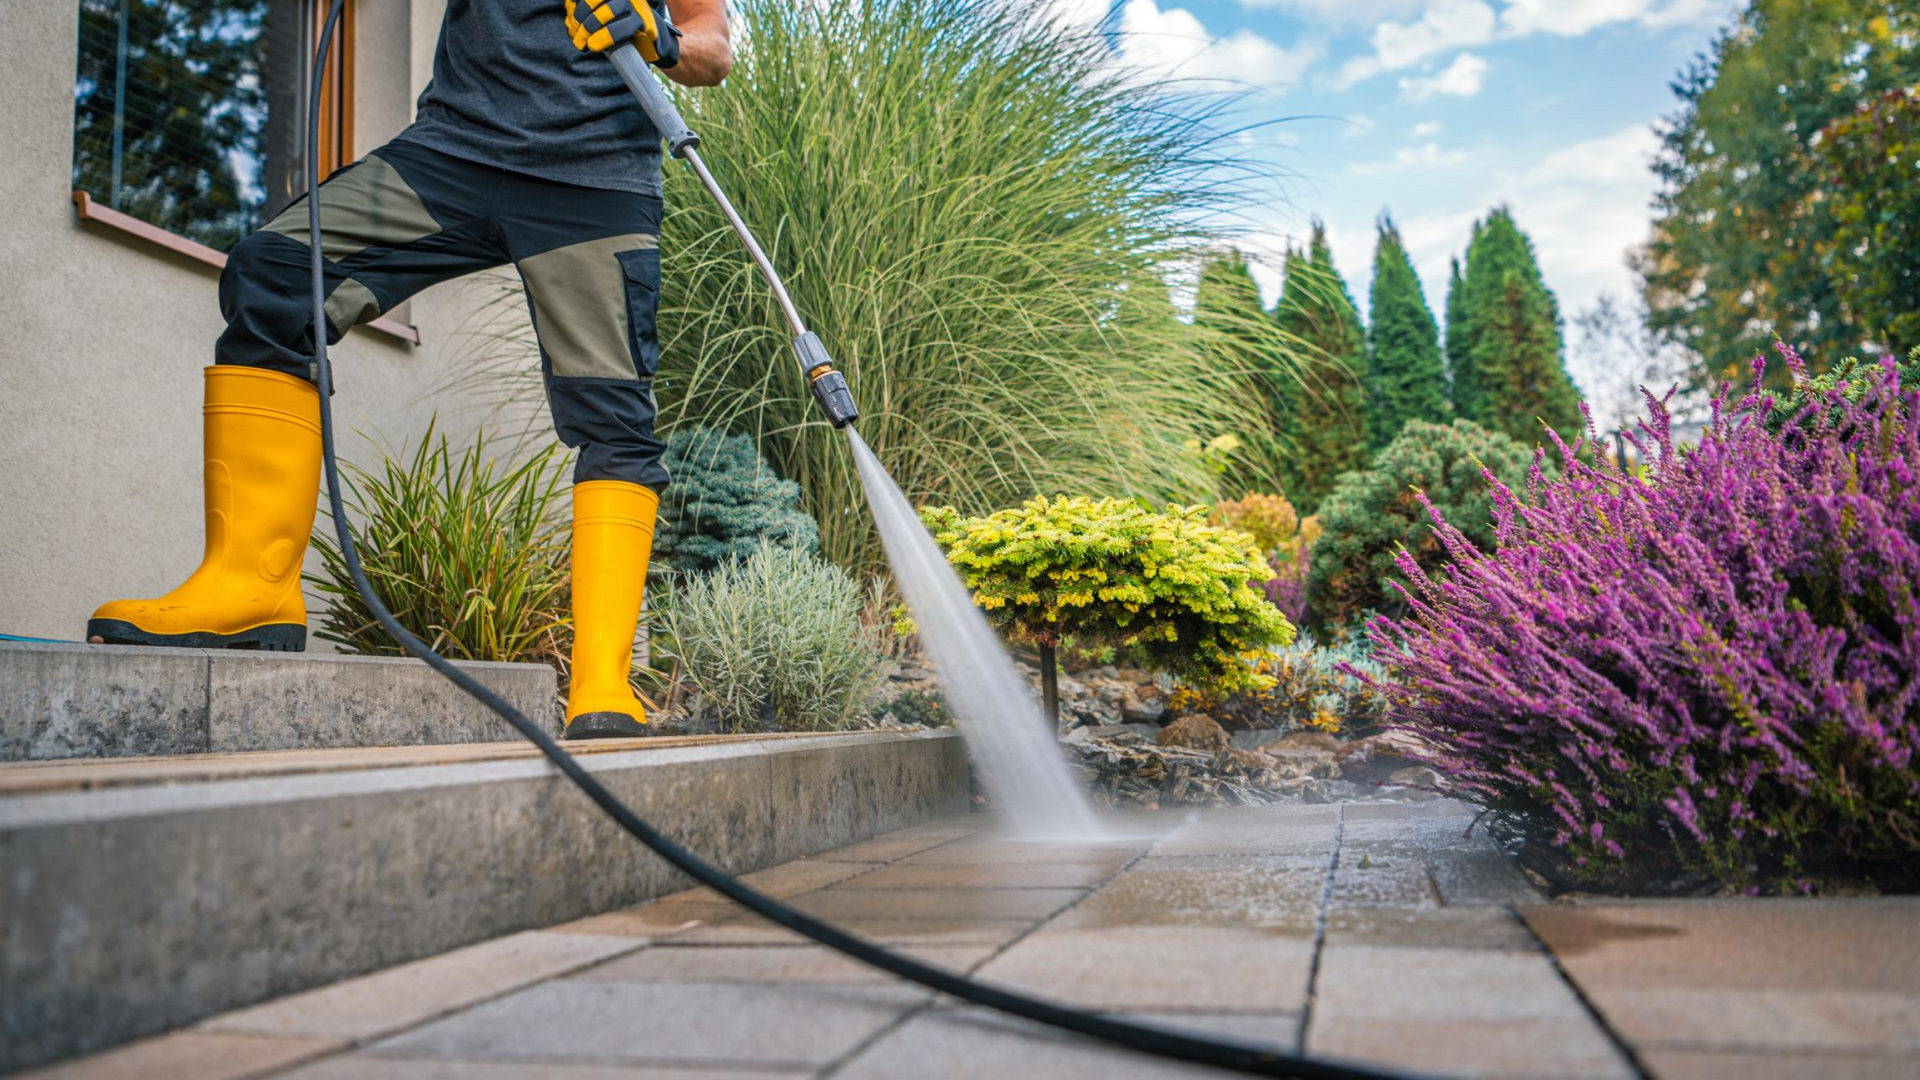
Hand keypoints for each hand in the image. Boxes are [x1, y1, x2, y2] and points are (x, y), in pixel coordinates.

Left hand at [566, 0, 680, 67]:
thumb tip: (569, 20)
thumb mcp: (600, 18)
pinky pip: (621, 28)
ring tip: (582, 44)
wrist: (651, 42)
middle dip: (579, 17)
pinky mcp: (643, 22)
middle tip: (575, 34)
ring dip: (589, 29)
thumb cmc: (621, 29)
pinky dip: (604, 37)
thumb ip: (585, 15)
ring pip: (606, 12)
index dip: (574, 3)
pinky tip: (594, 45)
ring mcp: (635, 5)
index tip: (569, 19)